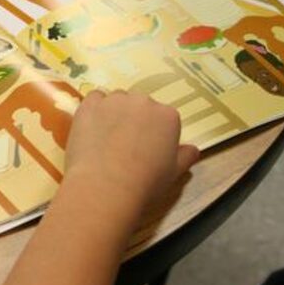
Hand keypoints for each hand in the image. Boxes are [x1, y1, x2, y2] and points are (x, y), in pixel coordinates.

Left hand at [63, 90, 198, 219]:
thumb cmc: (144, 183)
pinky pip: (94, 99)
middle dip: (133, 120)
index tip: (144, 148)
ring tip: (105, 139)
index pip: (162, 117)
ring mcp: (115, 101)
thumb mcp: (174, 174)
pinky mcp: (90, 104)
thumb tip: (192, 149)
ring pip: (116, 100)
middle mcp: (144, 102)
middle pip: (139, 106)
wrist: (106, 185)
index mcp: (168, 116)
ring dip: (113, 113)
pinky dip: (93, 110)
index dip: (152, 133)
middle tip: (123, 145)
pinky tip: (91, 129)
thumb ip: (185, 157)